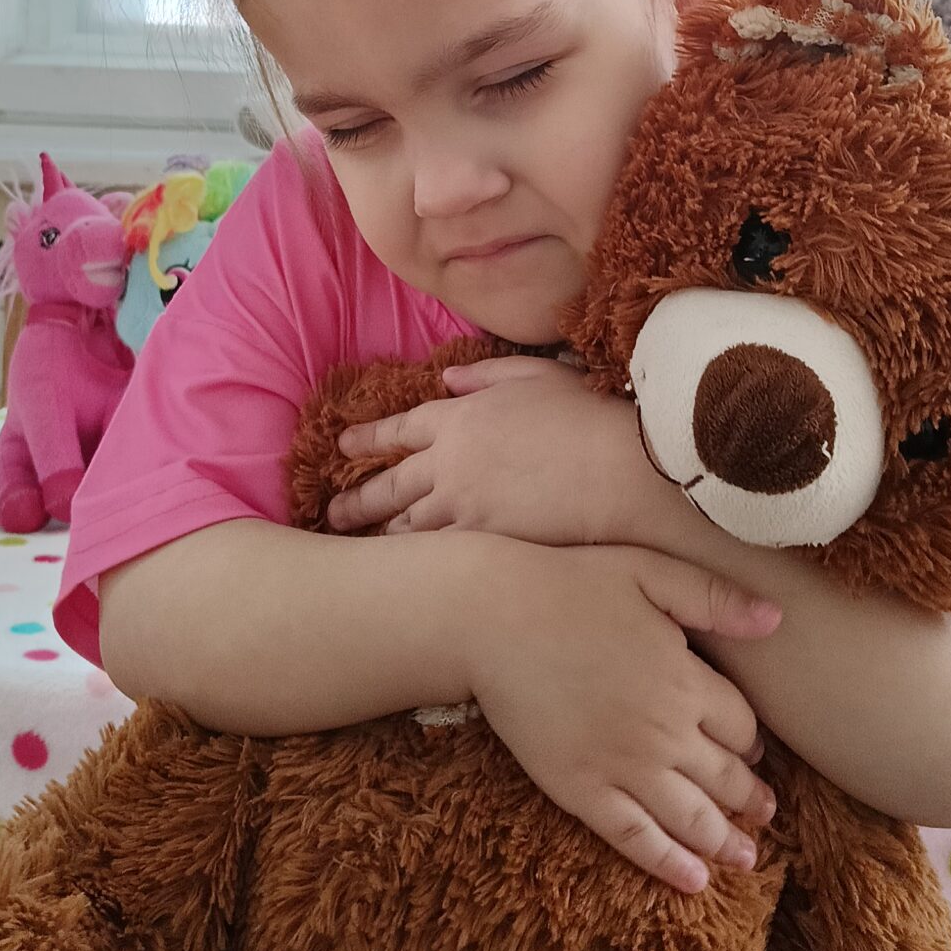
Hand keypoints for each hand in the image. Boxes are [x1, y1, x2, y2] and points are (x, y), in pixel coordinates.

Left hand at [328, 356, 642, 546]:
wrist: (616, 468)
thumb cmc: (586, 416)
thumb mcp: (536, 376)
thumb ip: (486, 375)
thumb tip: (447, 378)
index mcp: (460, 417)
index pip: (402, 427)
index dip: (370, 436)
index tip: (343, 445)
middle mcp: (449, 463)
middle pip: (391, 484)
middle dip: (359, 499)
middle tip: (333, 512)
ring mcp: (462, 507)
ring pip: (407, 526)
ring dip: (382, 535)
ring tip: (361, 547)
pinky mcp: (481, 543)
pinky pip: (436, 556)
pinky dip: (415, 563)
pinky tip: (404, 575)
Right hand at [466, 540, 779, 894]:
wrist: (490, 618)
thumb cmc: (569, 583)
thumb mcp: (648, 570)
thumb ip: (713, 596)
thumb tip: (776, 619)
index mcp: (683, 679)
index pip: (740, 724)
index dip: (751, 739)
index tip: (755, 749)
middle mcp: (663, 732)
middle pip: (723, 777)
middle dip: (750, 798)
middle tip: (767, 812)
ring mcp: (621, 766)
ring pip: (689, 817)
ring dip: (725, 841)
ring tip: (747, 859)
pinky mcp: (580, 790)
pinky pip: (635, 837)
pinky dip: (669, 864)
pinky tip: (694, 882)